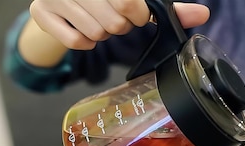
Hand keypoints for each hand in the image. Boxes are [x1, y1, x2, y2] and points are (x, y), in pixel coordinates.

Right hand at [29, 0, 209, 49]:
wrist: (59, 1)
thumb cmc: (103, 0)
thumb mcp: (134, 0)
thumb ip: (167, 10)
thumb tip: (203, 15)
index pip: (130, 4)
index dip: (136, 15)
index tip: (133, 12)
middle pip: (114, 22)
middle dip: (120, 27)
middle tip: (114, 19)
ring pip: (95, 33)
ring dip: (102, 35)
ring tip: (98, 22)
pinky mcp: (41, 11)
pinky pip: (75, 41)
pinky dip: (84, 43)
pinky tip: (83, 31)